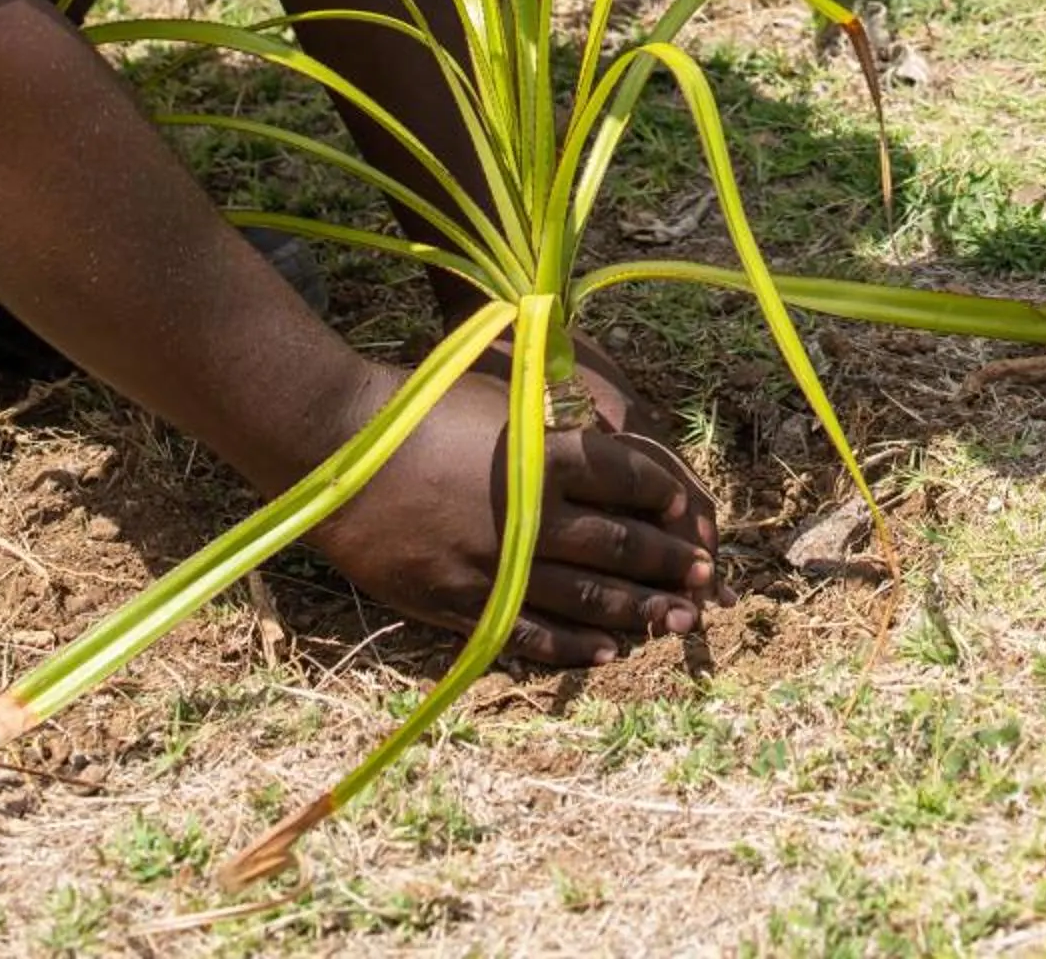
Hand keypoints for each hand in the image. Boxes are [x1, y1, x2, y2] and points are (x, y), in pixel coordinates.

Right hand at [314, 367, 721, 666]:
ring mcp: (495, 564)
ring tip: (676, 622)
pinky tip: (608, 652)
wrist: (338, 450)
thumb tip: (611, 436)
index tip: (691, 509)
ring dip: (638, 611)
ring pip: (585, 598)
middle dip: (669, 563)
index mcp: (542, 453)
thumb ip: (555, 421)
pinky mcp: (461, 601)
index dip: (666, 495)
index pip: (628, 476)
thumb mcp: (500, 394)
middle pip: (618, 545)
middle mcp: (529, 513)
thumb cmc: (420, 405)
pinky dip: (575, 646)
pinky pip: (531, 633)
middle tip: (707, 579)